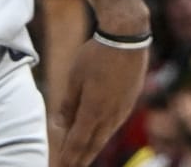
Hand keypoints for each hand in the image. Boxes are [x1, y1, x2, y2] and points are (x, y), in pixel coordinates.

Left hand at [50, 36, 147, 166]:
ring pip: (106, 136)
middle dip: (80, 160)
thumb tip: (59, 125)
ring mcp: (123, 108)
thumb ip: (68, 104)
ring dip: (93, 149)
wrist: (127, 35)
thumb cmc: (97, 54)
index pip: (77, 143)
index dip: (68, 158)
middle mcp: (110, 114)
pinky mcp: (131, 99)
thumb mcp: (75, 77)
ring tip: (84, 158)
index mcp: (93, 110)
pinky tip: (101, 135)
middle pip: (93, 145)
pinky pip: (115, 124)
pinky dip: (105, 134)